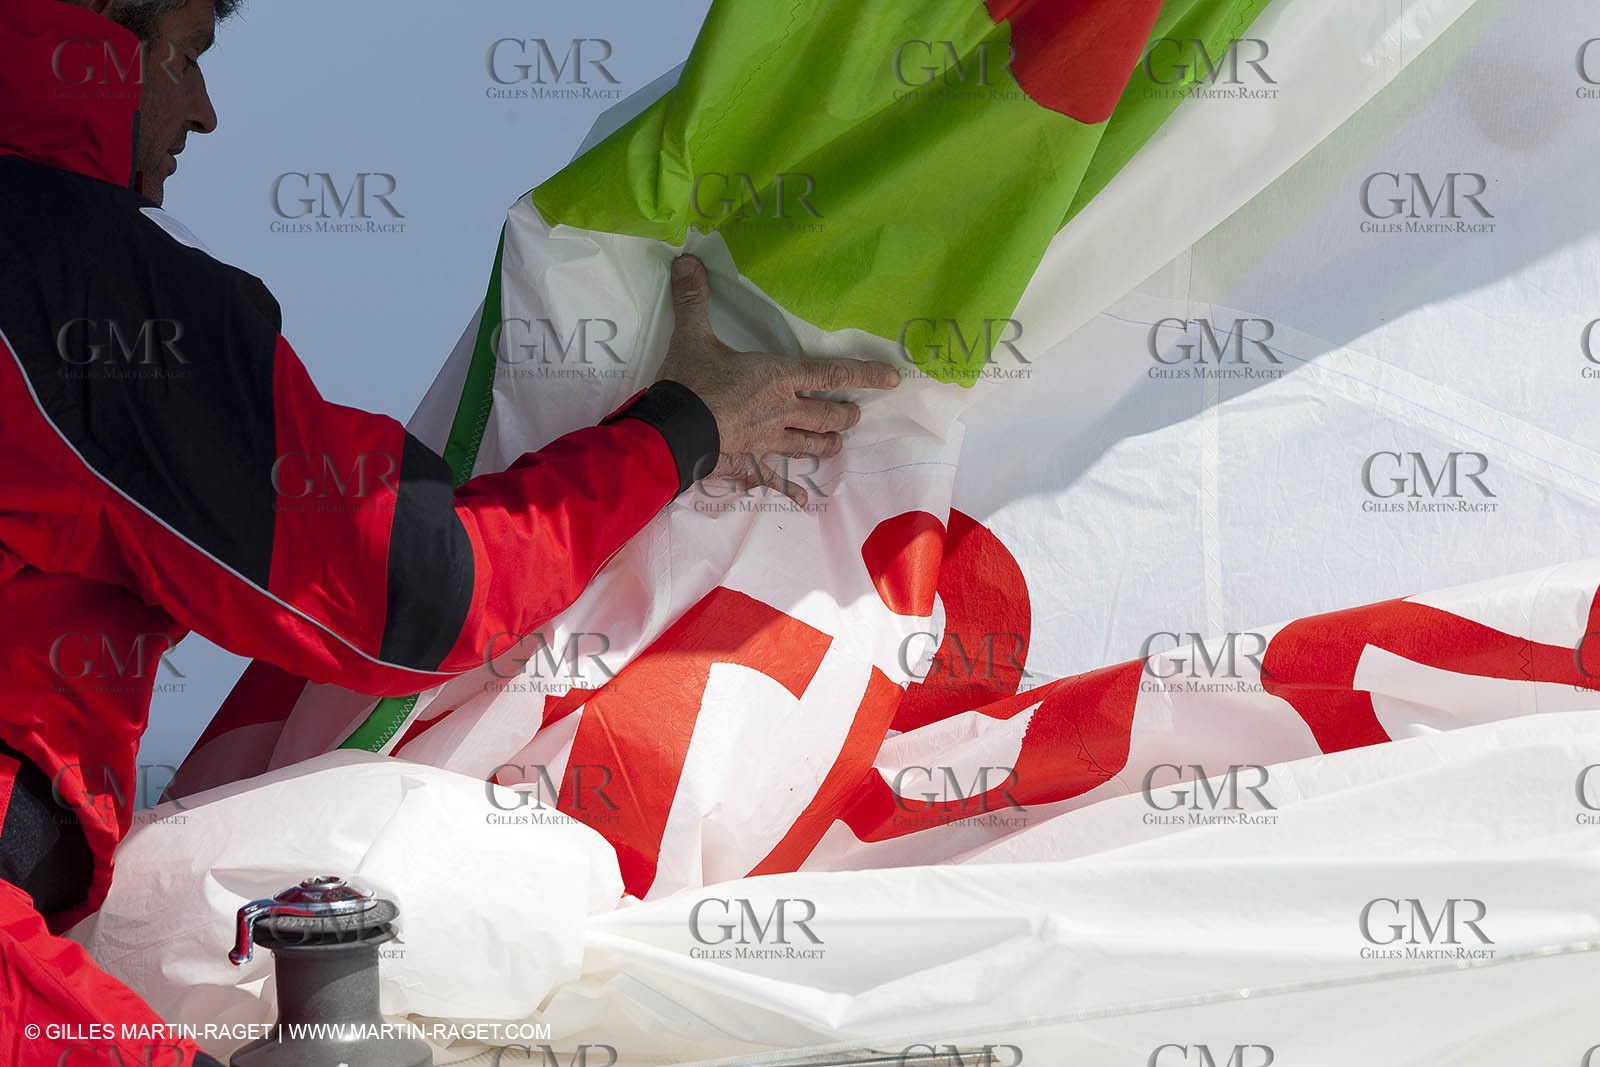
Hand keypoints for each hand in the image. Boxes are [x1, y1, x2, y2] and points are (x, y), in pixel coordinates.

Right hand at [656, 254, 899, 506]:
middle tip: (854, 414)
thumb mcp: (692, 336)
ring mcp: (769, 440)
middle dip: (846, 415)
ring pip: (811, 445)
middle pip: (829, 416)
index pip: (832, 374)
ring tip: (837, 443)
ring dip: (828, 444)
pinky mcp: (751, 462)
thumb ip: (693, 299)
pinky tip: (805, 500)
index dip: (865, 375)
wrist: (672, 431)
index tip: (892, 380)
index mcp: (778, 377)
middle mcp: (783, 410)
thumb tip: (687, 259)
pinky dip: (791, 488)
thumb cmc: (689, 383)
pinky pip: (777, 478)